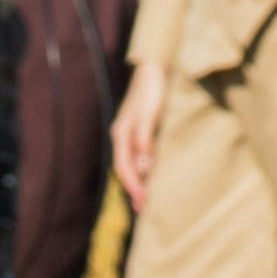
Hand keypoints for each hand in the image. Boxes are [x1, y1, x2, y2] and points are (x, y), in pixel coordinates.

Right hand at [112, 62, 168, 211]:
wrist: (156, 68)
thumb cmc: (152, 91)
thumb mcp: (148, 116)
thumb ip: (144, 141)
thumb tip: (144, 169)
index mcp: (121, 135)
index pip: (123, 168)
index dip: (133, 187)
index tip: (143, 202)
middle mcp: (122, 136)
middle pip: (124, 169)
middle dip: (133, 189)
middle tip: (144, 209)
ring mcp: (130, 132)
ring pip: (130, 163)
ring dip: (137, 181)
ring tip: (146, 199)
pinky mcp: (140, 129)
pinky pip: (137, 155)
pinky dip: (142, 169)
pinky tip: (150, 174)